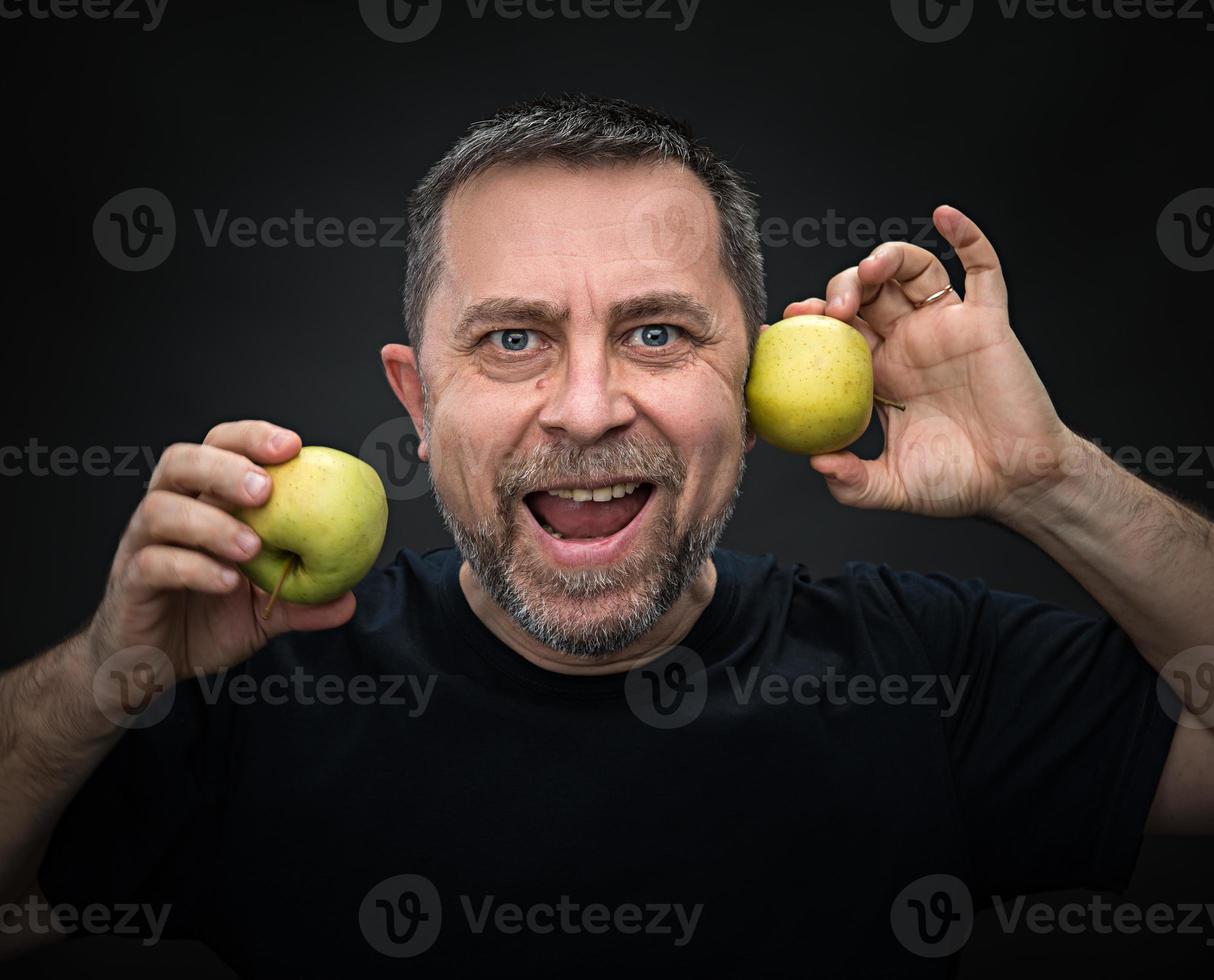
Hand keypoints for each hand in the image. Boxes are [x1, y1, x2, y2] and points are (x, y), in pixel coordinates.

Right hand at [85, 421, 355, 691]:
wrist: (151, 662)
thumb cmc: (206, 620)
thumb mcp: (264, 610)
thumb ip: (303, 601)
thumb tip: (348, 599)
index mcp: (204, 501)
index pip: (220, 448)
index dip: (251, 438)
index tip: (293, 445)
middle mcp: (170, 512)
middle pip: (182, 462)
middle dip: (226, 466)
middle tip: (267, 488)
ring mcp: (143, 544)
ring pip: (162, 509)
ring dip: (211, 522)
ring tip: (252, 546)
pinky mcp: (130, 582)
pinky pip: (153, 563)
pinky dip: (193, 568)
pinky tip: (227, 581)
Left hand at [785, 205, 1075, 518]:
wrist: (1016, 482)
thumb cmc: (957, 482)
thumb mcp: (893, 488)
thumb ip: (853, 482)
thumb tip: (816, 462)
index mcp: (878, 374)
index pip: (833, 334)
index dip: (806, 323)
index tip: (780, 325)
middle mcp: (908, 343)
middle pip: (866, 294)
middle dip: (840, 289)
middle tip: (830, 310)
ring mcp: (946, 327)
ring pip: (912, 272)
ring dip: (887, 259)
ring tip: (868, 272)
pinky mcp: (987, 320)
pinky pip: (982, 268)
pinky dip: (966, 235)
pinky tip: (945, 215)